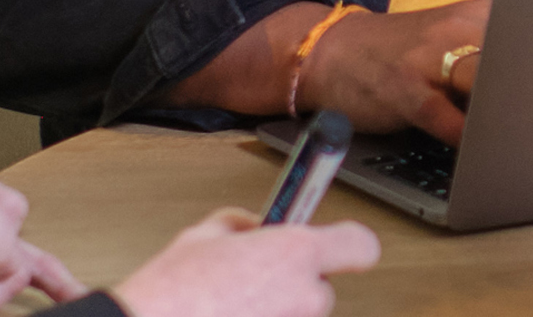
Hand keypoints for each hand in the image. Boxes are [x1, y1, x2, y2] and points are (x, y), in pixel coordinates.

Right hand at [110, 208, 379, 316]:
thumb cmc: (172, 293)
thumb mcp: (202, 235)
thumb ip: (241, 225)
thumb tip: (252, 227)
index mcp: (294, 254)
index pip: (360, 245)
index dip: (345, 242)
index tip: (333, 240)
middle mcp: (305, 296)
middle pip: (320, 286)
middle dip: (292, 281)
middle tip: (256, 277)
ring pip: (298, 315)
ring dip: (276, 309)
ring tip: (234, 304)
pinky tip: (231, 315)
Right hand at [296, 0, 491, 143]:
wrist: (334, 51)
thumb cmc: (405, 53)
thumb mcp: (455, 37)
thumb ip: (500, 53)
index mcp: (479, 15)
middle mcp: (458, 29)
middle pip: (518, 59)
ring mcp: (429, 59)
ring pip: (483, 82)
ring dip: (509, 113)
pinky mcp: (404, 90)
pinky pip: (444, 117)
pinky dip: (467, 136)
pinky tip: (483, 152)